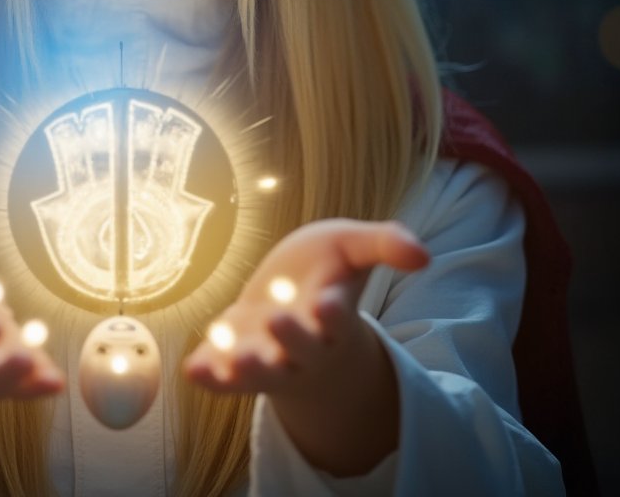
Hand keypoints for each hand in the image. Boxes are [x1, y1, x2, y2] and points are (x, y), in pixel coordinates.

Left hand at [184, 218, 427, 475]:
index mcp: (333, 316)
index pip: (337, 318)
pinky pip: (225, 376)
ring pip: (263, 372)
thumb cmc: (327, 271)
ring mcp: (270, 355)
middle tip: (278, 319)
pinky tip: (194, 370)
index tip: (328, 303)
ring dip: (249, 368)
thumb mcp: (353, 246)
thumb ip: (386, 245)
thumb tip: (425, 255)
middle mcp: (304, 345)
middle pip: (301, 349)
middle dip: (291, 337)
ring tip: (236, 361)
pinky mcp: (237, 357)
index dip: (333, 312)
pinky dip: (212, 375)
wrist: (294, 297)